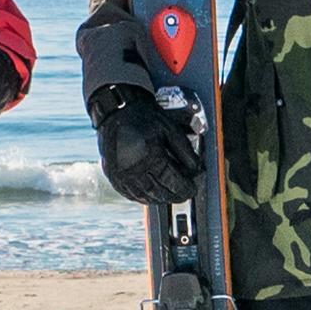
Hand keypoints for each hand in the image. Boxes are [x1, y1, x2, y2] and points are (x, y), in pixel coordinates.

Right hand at [90, 82, 200, 206]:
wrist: (117, 110)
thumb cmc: (144, 118)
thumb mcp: (170, 129)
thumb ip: (185, 151)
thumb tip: (196, 169)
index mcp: (150, 156)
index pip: (173, 181)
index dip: (185, 188)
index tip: (192, 189)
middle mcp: (134, 169)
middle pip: (160, 192)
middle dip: (175, 195)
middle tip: (184, 193)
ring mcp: (121, 175)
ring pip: (146, 196)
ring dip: (161, 198)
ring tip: (170, 194)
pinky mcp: (113, 177)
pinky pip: (131, 195)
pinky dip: (144, 197)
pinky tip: (152, 194)